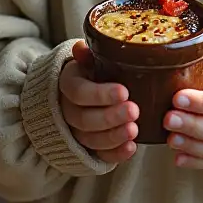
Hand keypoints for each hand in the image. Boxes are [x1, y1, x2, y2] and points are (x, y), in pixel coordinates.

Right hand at [58, 41, 138, 162]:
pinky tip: (131, 148)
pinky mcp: (88, 147)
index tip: (124, 92)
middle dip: (110, 117)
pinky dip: (115, 154)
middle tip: (134, 111)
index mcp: (68, 85)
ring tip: (134, 130)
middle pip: (84, 119)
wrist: (79, 92)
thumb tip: (80, 47)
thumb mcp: (87, 60)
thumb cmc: (90, 72)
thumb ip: (87, 55)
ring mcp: (76, 132)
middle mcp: (68, 111)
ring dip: (113, 136)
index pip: (79, 92)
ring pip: (90, 139)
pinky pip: (99, 155)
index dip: (100, 94)